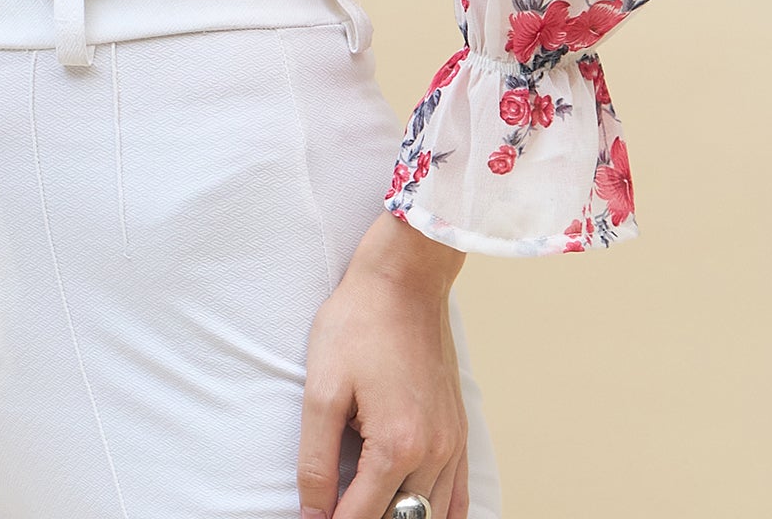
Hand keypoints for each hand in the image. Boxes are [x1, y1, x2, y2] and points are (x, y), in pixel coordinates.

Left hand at [297, 211, 468, 518]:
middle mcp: (434, 453)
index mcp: (397, 446)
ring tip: (365, 506)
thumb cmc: (360, 322)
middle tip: (334, 509)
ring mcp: (453, 443)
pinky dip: (437, 514)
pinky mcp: (459, 429)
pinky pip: (458, 496)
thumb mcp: (322, 389)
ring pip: (431, 515)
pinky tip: (417, 512)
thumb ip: (316, 460)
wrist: (406, 276)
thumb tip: (312, 513)